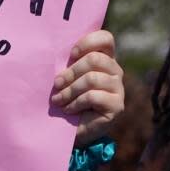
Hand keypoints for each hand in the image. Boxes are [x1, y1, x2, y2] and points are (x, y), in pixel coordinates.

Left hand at [50, 29, 124, 145]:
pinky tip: (69, 110)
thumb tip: (51, 48)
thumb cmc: (64, 99)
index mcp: (103, 59)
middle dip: (71, 72)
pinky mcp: (117, 105)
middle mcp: (114, 71)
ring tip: (59, 100)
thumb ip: (66, 64)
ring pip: (92, 78)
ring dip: (70, 90)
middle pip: (95, 59)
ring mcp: (118, 88)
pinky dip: (76, 103)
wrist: (70, 130)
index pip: (105, 39)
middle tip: (57, 84)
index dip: (88, 42)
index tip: (71, 54)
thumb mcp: (64, 79)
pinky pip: (93, 96)